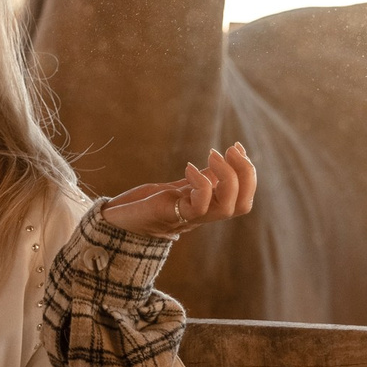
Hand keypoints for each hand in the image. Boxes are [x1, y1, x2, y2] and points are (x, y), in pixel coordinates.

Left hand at [101, 143, 256, 238]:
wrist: (118, 220)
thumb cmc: (147, 203)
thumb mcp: (181, 186)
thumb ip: (204, 178)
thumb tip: (225, 159)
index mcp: (207, 207)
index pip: (243, 200)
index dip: (249, 174)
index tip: (237, 147)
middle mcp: (202, 215)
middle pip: (241, 206)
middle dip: (245, 175)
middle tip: (231, 150)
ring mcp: (188, 218)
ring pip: (225, 209)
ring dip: (227, 178)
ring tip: (213, 155)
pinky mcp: (170, 215)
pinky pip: (197, 206)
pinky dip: (200, 184)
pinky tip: (187, 168)